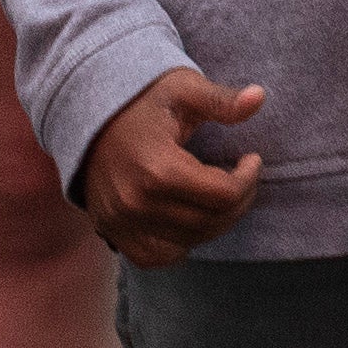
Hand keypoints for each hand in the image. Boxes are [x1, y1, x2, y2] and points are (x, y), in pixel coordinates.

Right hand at [81, 69, 267, 265]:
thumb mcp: (184, 90)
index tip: (251, 159)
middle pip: (210, 222)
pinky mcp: (110, 230)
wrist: (88, 113)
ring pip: (188, 243)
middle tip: (242, 178)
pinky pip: (152, 257)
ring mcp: (120, 221)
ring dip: (215, 224)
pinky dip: (178, 246)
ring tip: (220, 196)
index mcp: (158, 169)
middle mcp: (136, 203)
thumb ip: (221, 100)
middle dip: (239, 202)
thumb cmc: (142, 100)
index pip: (224, 195)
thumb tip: (259, 97)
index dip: (249, 179)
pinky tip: (191, 220)